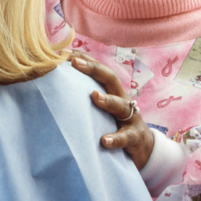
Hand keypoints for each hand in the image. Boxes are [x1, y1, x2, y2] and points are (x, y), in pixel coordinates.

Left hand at [69, 51, 153, 169]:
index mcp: (113, 91)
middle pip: (111, 79)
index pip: (100, 70)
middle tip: (75, 63)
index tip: (65, 53)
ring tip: (94, 96)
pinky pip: (125, 137)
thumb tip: (57, 88)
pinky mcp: (134, 138)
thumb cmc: (115, 124)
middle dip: (94, 69)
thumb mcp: (102, 109)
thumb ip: (86, 98)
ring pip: (121, 105)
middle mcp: (123, 100)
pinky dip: (115, 138)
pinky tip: (104, 141)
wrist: (143, 147)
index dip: (85, 59)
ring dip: (107, 100)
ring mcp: (131, 118)